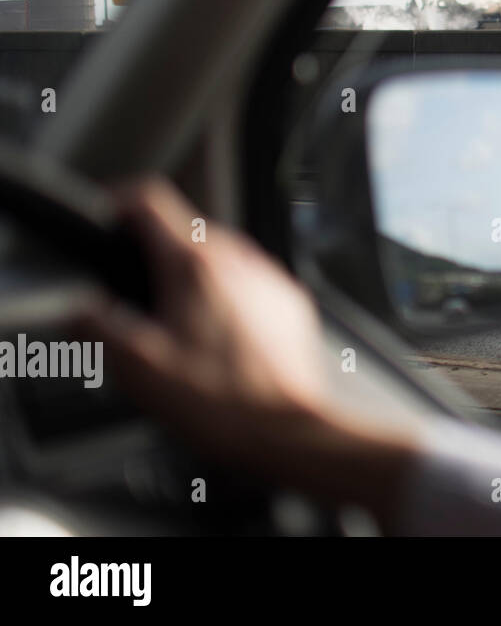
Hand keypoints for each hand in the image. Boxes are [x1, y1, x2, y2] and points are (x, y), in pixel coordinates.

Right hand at [79, 179, 419, 526]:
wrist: (287, 430)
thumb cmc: (222, 403)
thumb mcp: (137, 368)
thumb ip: (98, 327)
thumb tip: (81, 309)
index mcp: (194, 265)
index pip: (149, 201)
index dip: (117, 206)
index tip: (106, 221)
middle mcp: (238, 260)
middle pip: (183, 233)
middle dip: (153, 261)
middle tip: (137, 305)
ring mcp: (268, 278)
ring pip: (218, 260)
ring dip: (192, 284)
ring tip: (179, 334)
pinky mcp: (288, 302)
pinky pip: (248, 285)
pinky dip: (227, 302)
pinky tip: (218, 345)